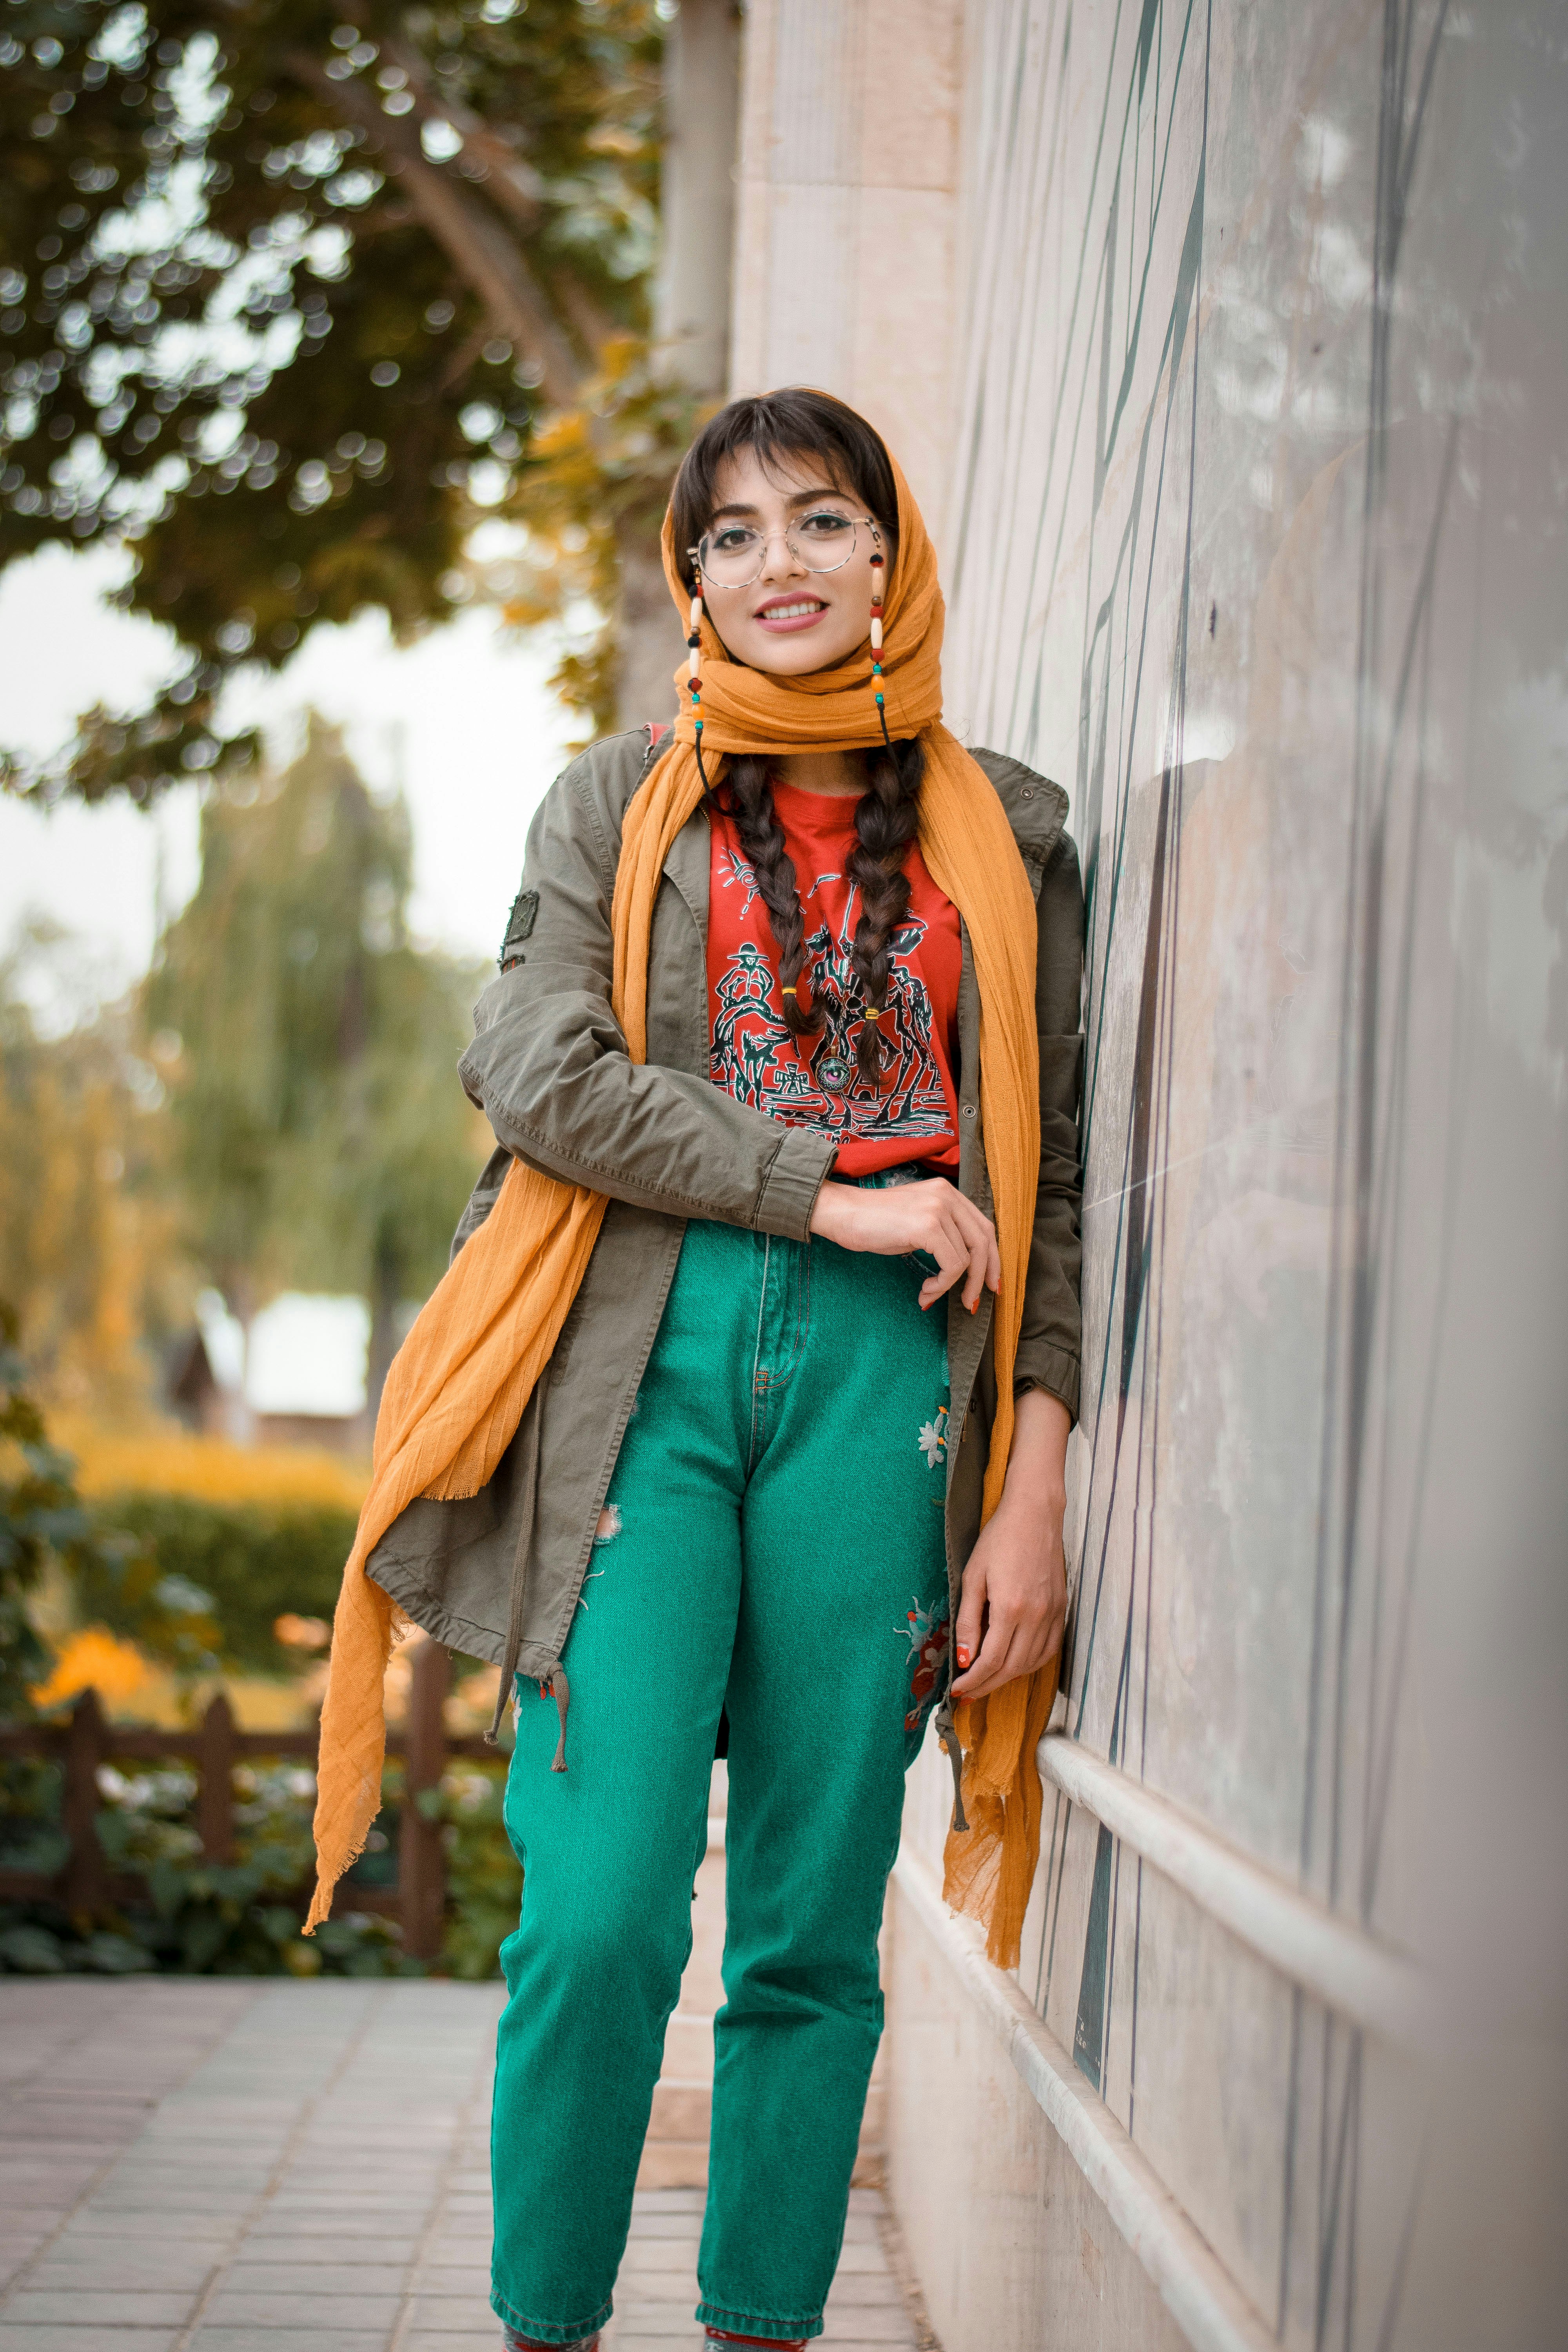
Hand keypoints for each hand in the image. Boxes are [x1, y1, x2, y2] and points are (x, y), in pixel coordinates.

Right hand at [808, 1176, 999, 1311]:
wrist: (842, 1214)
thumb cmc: (874, 1223)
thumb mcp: (917, 1222)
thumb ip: (943, 1232)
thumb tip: (967, 1264)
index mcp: (947, 1192)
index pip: (983, 1226)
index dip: (992, 1258)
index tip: (990, 1283)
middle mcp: (947, 1195)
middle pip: (983, 1241)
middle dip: (983, 1276)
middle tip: (972, 1302)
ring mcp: (938, 1209)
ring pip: (967, 1258)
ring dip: (951, 1286)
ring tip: (929, 1295)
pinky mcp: (928, 1226)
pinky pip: (952, 1265)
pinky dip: (941, 1285)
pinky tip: (925, 1291)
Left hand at [951, 1389, 1069, 1702]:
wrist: (1035, 1515)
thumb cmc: (999, 1540)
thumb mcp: (973, 1576)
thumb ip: (968, 1620)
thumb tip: (964, 1658)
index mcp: (1011, 1608)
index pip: (991, 1661)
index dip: (973, 1681)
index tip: (957, 1691)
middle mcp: (1036, 1616)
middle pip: (1012, 1668)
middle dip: (987, 1685)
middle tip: (968, 1694)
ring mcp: (1053, 1614)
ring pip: (1032, 1663)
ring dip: (1008, 1678)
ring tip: (986, 1681)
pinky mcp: (1061, 1609)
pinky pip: (1048, 1649)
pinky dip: (1030, 1664)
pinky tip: (1015, 1664)